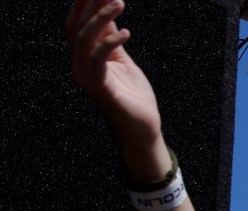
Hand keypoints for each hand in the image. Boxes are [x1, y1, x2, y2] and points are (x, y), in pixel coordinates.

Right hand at [66, 0, 162, 154]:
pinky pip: (98, 60)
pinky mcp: (100, 88)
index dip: (84, 4)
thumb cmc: (133, 97)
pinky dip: (111, 43)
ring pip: (84, 39)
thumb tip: (109, 9)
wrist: (141, 130)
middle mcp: (80, 66)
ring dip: (102, 18)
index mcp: (85, 58)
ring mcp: (87, 77)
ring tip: (120, 2)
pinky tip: (127, 32)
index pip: (77, 24)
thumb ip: (113, 38)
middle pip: (75, 27)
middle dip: (88, 4)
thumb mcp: (122, 60)